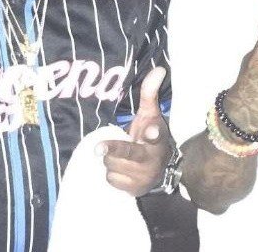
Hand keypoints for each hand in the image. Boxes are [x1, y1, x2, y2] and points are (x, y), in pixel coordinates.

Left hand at [99, 67, 171, 196]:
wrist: (159, 172)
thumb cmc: (149, 138)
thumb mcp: (150, 115)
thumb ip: (150, 93)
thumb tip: (158, 68)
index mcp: (156, 139)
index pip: (156, 134)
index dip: (152, 133)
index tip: (149, 132)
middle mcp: (151, 159)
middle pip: (127, 153)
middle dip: (113, 150)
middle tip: (98, 148)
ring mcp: (142, 177)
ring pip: (112, 165)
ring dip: (111, 159)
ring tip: (119, 156)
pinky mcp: (133, 190)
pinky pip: (110, 179)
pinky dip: (112, 174)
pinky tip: (121, 171)